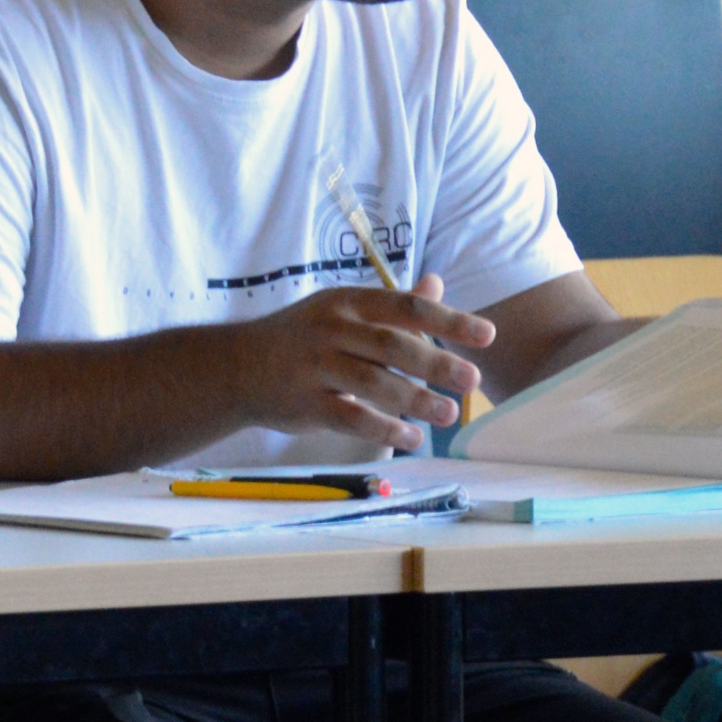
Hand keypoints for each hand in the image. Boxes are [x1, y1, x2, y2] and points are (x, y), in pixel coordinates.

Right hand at [230, 273, 496, 452]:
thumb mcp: (341, 310)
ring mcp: (315, 366)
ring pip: (373, 383)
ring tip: (448, 414)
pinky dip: (383, 430)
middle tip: (472, 381)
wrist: (234, 366)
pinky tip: (410, 437)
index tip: (487, 335)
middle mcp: (331, 329)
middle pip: (392, 345)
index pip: (405, 306)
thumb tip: (438, 283)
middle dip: (436, 363)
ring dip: (416, 400)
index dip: (448, 320)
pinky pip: (350, 417)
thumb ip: (391, 303)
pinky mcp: (304, 402)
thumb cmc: (300, 337)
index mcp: (347, 302)